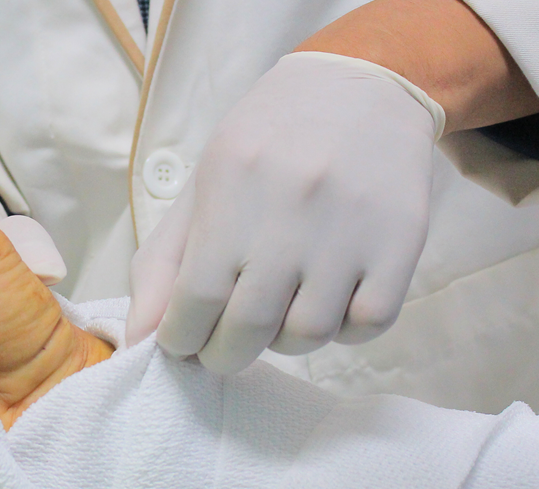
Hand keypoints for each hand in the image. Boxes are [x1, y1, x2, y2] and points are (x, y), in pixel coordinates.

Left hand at [126, 52, 442, 373]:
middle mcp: (290, 214)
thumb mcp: (204, 184)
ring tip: (279, 313)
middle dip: (224, 354)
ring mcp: (350, 231)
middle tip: (223, 345)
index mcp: (231, 194)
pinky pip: (368, 323)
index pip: (194, 302)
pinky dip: (345, 330)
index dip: (181, 339)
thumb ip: (163, 264)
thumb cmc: (268, 141)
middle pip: (248, 329)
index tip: (183, 342)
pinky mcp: (401, 243)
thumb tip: (137, 339)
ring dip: (285, 341)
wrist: (363, 84)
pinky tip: (331, 302)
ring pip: (310, 334)